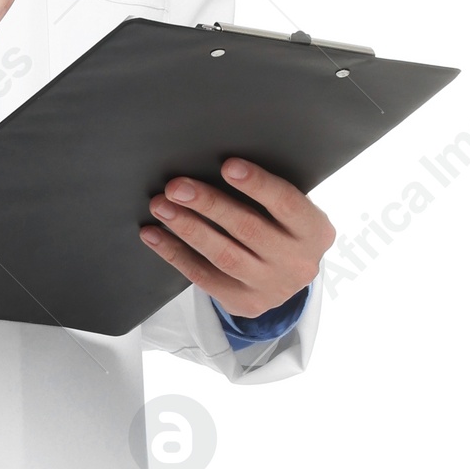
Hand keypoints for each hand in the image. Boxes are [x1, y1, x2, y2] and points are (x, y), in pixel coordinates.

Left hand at [139, 157, 334, 314]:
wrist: (286, 277)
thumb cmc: (282, 229)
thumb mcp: (290, 211)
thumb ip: (267, 193)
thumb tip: (218, 166)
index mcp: (314, 231)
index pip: (286, 203)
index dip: (257, 184)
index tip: (228, 166)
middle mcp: (297, 262)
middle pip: (248, 229)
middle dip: (208, 204)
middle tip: (177, 187)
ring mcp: (270, 287)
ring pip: (223, 255)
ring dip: (187, 228)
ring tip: (162, 206)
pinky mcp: (244, 303)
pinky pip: (203, 276)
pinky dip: (175, 253)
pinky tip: (155, 235)